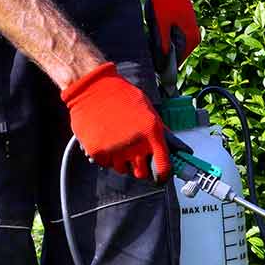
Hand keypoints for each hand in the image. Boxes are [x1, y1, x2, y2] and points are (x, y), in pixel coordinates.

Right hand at [62, 62, 171, 181]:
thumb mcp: (147, 110)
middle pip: (142, 174)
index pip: (163, 166)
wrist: (92, 87)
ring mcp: (115, 149)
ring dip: (122, 162)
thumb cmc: (121, 95)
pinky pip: (106, 164)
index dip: (162, 175)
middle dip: (140, 169)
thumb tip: (172, 149)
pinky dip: (106, 156)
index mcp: (152, 132)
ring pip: (123, 170)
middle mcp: (135, 144)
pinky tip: (105, 140)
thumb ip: (158, 131)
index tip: (160, 177)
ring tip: (118, 144)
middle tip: (136, 159)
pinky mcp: (98, 151)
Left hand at [146, 0, 199, 66]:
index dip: (164, 65)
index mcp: (191, 40)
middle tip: (152, 46)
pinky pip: (173, 38)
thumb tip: (161, 63)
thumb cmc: (165, 1)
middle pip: (176, 54)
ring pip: (174, 46)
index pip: (178, 62)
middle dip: (163, 53)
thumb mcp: (161, 25)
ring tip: (156, 34)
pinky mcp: (184, 25)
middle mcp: (194, 37)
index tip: (153, 64)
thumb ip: (162, 45)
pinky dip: (165, 37)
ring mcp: (189, 31)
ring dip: (163, 45)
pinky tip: (157, 29)